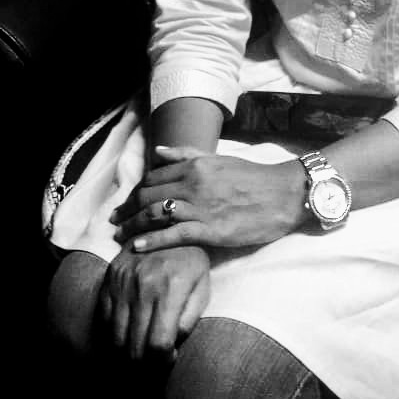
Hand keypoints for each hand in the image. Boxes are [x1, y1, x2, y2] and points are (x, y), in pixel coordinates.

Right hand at [102, 243, 209, 359]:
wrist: (166, 224)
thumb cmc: (191, 260)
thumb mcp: (202, 286)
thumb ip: (190, 319)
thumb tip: (172, 347)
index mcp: (172, 289)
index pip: (158, 344)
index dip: (162, 361)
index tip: (168, 357)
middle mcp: (144, 286)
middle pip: (135, 346)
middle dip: (144, 364)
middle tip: (153, 361)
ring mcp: (123, 282)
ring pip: (116, 337)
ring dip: (126, 352)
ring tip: (140, 350)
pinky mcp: (110, 278)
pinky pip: (105, 319)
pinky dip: (114, 333)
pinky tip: (128, 331)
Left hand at [111, 145, 306, 252]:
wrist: (283, 194)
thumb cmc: (253, 177)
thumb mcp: (218, 159)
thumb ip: (187, 154)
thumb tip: (158, 152)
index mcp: (195, 165)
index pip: (153, 177)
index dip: (135, 191)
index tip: (126, 202)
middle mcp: (193, 184)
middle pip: (148, 196)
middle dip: (127, 209)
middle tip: (115, 220)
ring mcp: (200, 207)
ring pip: (154, 215)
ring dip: (132, 225)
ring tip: (119, 235)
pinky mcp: (210, 230)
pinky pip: (172, 235)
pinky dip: (151, 240)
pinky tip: (136, 247)